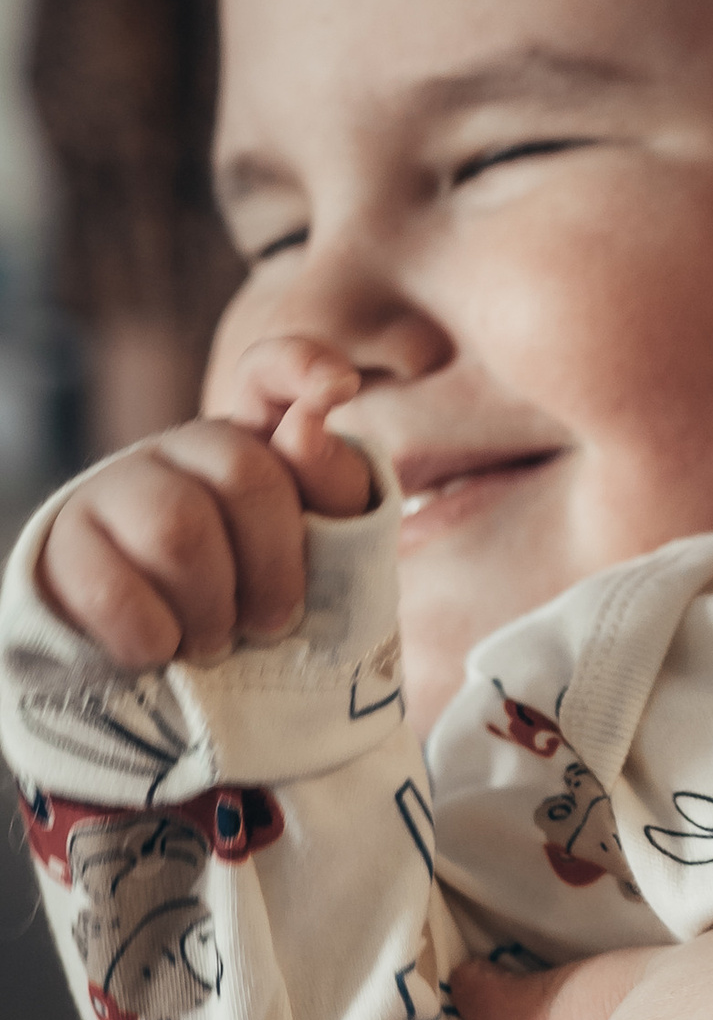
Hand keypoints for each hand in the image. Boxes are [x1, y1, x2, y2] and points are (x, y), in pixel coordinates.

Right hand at [36, 334, 372, 667]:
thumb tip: (307, 425)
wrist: (154, 655)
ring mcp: (116, 485)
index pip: (271, 373)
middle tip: (272, 624)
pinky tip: (162, 647)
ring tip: (214, 640)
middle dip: (274, 569)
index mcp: (252, 441)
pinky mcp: (65, 540)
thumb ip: (332, 488)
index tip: (340, 386)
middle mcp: (182, 448)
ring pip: (177, 532)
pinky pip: (113, 588)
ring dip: (212, 608)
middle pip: (247, 477)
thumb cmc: (253, 597)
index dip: (303, 365)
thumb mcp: (319, 549)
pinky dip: (154, 636)